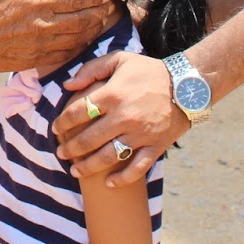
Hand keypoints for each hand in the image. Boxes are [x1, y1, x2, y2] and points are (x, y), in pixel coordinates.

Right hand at [0, 0, 117, 72]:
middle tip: (111, 9)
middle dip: (99, 13)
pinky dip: (76, 49)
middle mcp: (43, 24)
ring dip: (92, 31)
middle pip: (82, 20)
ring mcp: (40, 45)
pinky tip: (80, 44)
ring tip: (101, 24)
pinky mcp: (33, 60)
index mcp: (37, 1)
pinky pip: (63, 56)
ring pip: (77, 39)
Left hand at [52, 51, 189, 187]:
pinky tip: (109, 183)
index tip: (55, 128)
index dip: (63, 122)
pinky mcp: (155, 147)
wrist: (188, 86)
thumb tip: (67, 86)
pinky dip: (122, 178)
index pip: (79, 111)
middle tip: (60, 152)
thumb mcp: (120, 60)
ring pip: (109, 157)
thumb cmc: (149, 71)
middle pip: (89, 138)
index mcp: (113, 94)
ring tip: (75, 170)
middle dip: (70, 148)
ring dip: (88, 167)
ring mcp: (140, 134)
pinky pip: (137, 168)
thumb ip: (91, 69)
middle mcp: (124, 117)